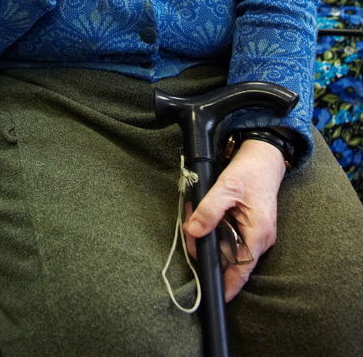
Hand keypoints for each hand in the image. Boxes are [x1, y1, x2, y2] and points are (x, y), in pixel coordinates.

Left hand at [183, 139, 285, 301]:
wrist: (265, 156)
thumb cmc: (250, 171)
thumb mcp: (226, 187)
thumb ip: (209, 210)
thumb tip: (194, 231)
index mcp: (258, 233)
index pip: (242, 270)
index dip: (229, 285)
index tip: (215, 297)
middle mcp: (260, 238)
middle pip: (229, 258)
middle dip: (207, 247)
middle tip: (188, 229)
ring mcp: (256, 233)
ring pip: (227, 246)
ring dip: (209, 235)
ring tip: (194, 214)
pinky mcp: (250, 226)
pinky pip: (230, 235)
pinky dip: (215, 227)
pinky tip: (204, 213)